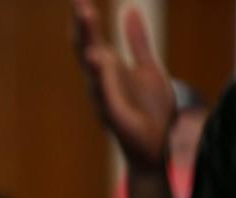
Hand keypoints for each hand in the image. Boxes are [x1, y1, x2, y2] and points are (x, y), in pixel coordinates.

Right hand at [73, 0, 174, 168]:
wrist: (156, 146)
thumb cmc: (149, 110)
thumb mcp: (147, 67)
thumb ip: (136, 41)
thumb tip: (129, 10)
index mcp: (107, 68)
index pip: (90, 38)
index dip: (84, 18)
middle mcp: (99, 81)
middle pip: (85, 47)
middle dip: (82, 24)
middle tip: (79, 1)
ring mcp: (103, 97)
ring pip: (91, 65)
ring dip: (88, 41)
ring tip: (86, 17)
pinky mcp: (113, 113)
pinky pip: (103, 90)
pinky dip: (99, 74)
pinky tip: (96, 57)